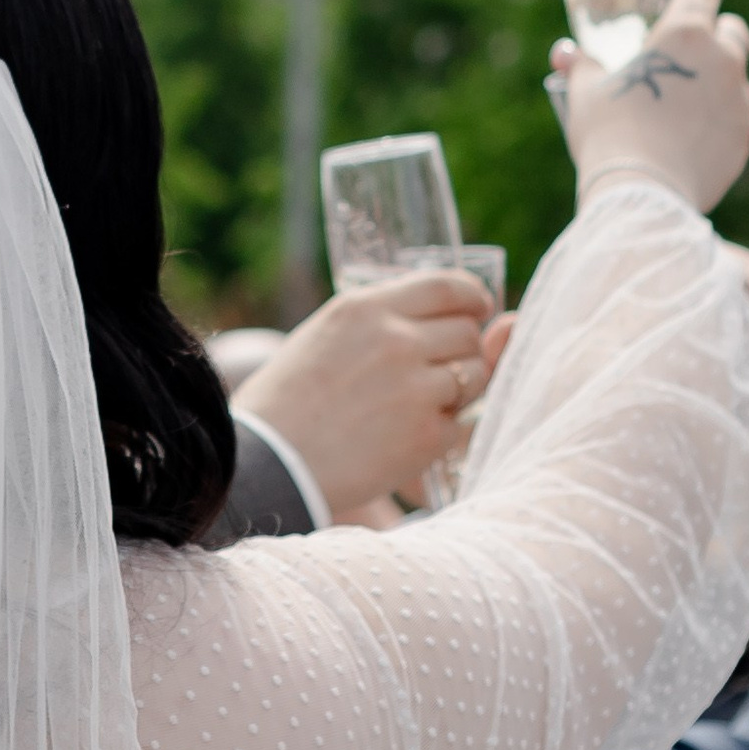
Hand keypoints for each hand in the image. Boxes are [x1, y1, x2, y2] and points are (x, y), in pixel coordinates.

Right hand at [235, 269, 502, 523]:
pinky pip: (462, 422)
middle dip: (462, 348)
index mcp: (365, 309)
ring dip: (460, 388)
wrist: (269, 464)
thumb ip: (386, 318)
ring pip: (476, 375)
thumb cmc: (291, 400)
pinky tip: (406, 435)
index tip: (479, 307)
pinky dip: (443, 428)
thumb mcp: (329, 333)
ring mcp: (414, 390)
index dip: (472, 297)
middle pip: (467, 331)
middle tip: (437, 369)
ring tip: (419, 404)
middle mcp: (395, 342)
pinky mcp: (426, 436)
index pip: (448, 285)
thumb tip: (468, 312)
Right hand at [557, 0, 748, 214]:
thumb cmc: (608, 131)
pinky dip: (717, 118)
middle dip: (717, 33)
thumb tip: (567, 55)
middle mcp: (721, 60)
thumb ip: (582, 65)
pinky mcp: (743, 136)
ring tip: (681, 102)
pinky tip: (689, 135)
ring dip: (716, 80)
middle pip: (733, 31)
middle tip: (692, 49)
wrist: (642, 190)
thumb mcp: (586, 90)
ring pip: (735, 77)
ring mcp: (738, 99)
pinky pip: (734, 117)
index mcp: (684, 34)